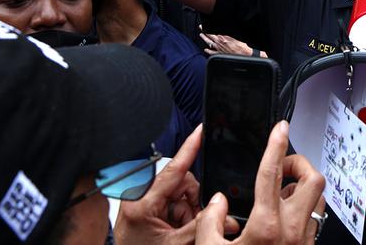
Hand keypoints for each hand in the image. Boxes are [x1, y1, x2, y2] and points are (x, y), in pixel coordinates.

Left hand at [114, 125, 203, 244]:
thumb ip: (201, 226)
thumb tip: (226, 215)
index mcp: (142, 204)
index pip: (173, 169)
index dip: (189, 147)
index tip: (200, 130)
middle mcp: (139, 198)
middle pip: (181, 183)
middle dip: (193, 202)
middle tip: (193, 224)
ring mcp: (141, 203)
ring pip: (180, 193)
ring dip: (188, 212)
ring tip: (180, 234)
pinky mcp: (144, 209)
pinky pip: (173, 203)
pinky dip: (180, 216)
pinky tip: (175, 232)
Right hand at [196, 121, 325, 244]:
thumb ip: (209, 222)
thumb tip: (218, 202)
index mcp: (266, 226)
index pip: (273, 173)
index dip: (276, 145)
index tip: (280, 128)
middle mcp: (291, 230)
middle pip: (312, 180)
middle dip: (300, 165)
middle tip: (284, 166)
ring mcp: (304, 240)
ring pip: (318, 198)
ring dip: (302, 188)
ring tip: (282, 192)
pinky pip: (314, 218)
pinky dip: (303, 209)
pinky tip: (285, 215)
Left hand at [200, 32, 266, 57]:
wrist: (243, 54)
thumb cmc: (240, 45)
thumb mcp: (234, 35)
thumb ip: (227, 32)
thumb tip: (224, 28)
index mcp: (222, 37)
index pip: (212, 31)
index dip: (207, 28)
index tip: (204, 25)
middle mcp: (219, 42)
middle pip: (209, 36)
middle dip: (204, 31)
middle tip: (201, 27)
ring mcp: (218, 48)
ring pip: (209, 43)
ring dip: (204, 39)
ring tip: (201, 35)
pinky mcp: (220, 53)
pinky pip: (212, 52)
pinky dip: (208, 51)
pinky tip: (205, 50)